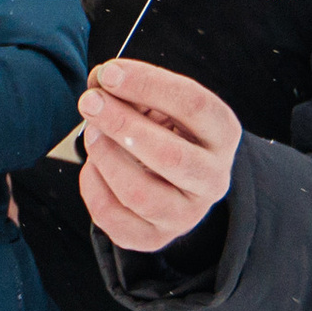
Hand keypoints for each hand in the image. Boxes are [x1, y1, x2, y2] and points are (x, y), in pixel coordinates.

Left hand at [78, 59, 239, 253]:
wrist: (173, 182)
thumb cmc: (163, 131)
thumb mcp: (158, 104)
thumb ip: (133, 89)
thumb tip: (100, 81)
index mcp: (222, 135)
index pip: (195, 106)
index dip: (149, 85)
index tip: (109, 73)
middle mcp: (213, 179)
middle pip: (171, 156)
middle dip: (122, 125)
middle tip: (89, 102)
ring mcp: (186, 214)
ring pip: (140, 194)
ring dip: (106, 157)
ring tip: (91, 134)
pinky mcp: (155, 237)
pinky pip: (114, 218)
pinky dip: (93, 186)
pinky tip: (92, 166)